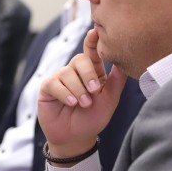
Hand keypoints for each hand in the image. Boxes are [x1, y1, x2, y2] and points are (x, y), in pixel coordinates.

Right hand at [38, 28, 127, 156]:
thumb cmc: (93, 119)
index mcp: (92, 71)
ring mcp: (60, 78)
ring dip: (78, 90)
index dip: (93, 40)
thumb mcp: (109, 101)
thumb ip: (116, 82)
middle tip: (94, 91)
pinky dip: (65, 93)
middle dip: (88, 75)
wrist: (76, 138)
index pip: (91, 51)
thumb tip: (123, 62)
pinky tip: (72, 103)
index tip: (96, 32)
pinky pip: (55, 83)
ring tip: (83, 104)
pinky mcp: (48, 87)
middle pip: (80, 59)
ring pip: (68, 73)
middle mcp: (75, 72)